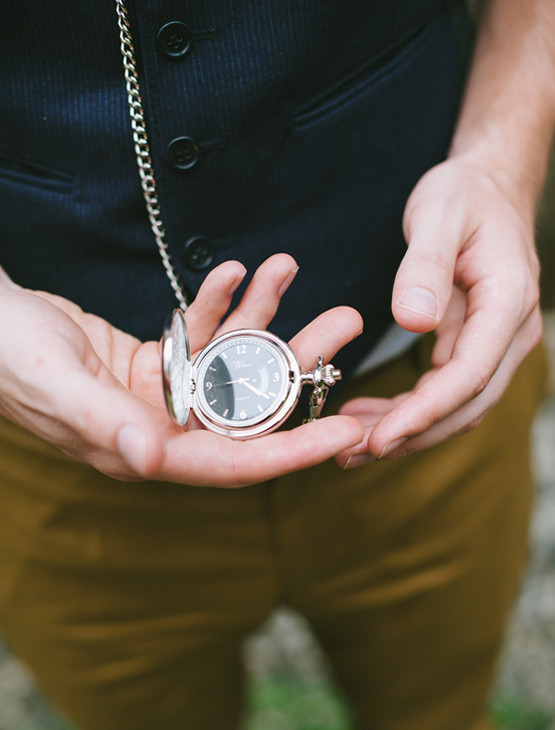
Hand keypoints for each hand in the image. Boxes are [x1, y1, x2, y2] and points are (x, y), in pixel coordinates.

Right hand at [0, 254, 363, 484]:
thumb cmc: (7, 354)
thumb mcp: (54, 382)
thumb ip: (102, 421)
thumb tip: (151, 460)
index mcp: (144, 452)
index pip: (233, 462)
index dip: (292, 452)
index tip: (347, 434)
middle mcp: (161, 430)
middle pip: (247, 407)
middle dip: (298, 365)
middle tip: (346, 322)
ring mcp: (161, 395)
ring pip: (231, 362)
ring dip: (264, 317)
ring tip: (289, 267)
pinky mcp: (155, 361)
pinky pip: (199, 332)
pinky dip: (218, 302)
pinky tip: (235, 270)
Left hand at [338, 157, 541, 467]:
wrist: (489, 189)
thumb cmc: (463, 196)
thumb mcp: (439, 214)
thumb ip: (426, 266)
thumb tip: (414, 321)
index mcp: (508, 301)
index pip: (469, 375)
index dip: (424, 412)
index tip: (379, 438)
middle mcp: (512, 332)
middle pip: (466, 405)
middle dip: (410, 436)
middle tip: (350, 454)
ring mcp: (498, 344)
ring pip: (457, 408)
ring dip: (408, 432)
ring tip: (350, 445)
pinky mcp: (478, 348)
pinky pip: (447, 392)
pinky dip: (410, 412)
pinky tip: (369, 417)